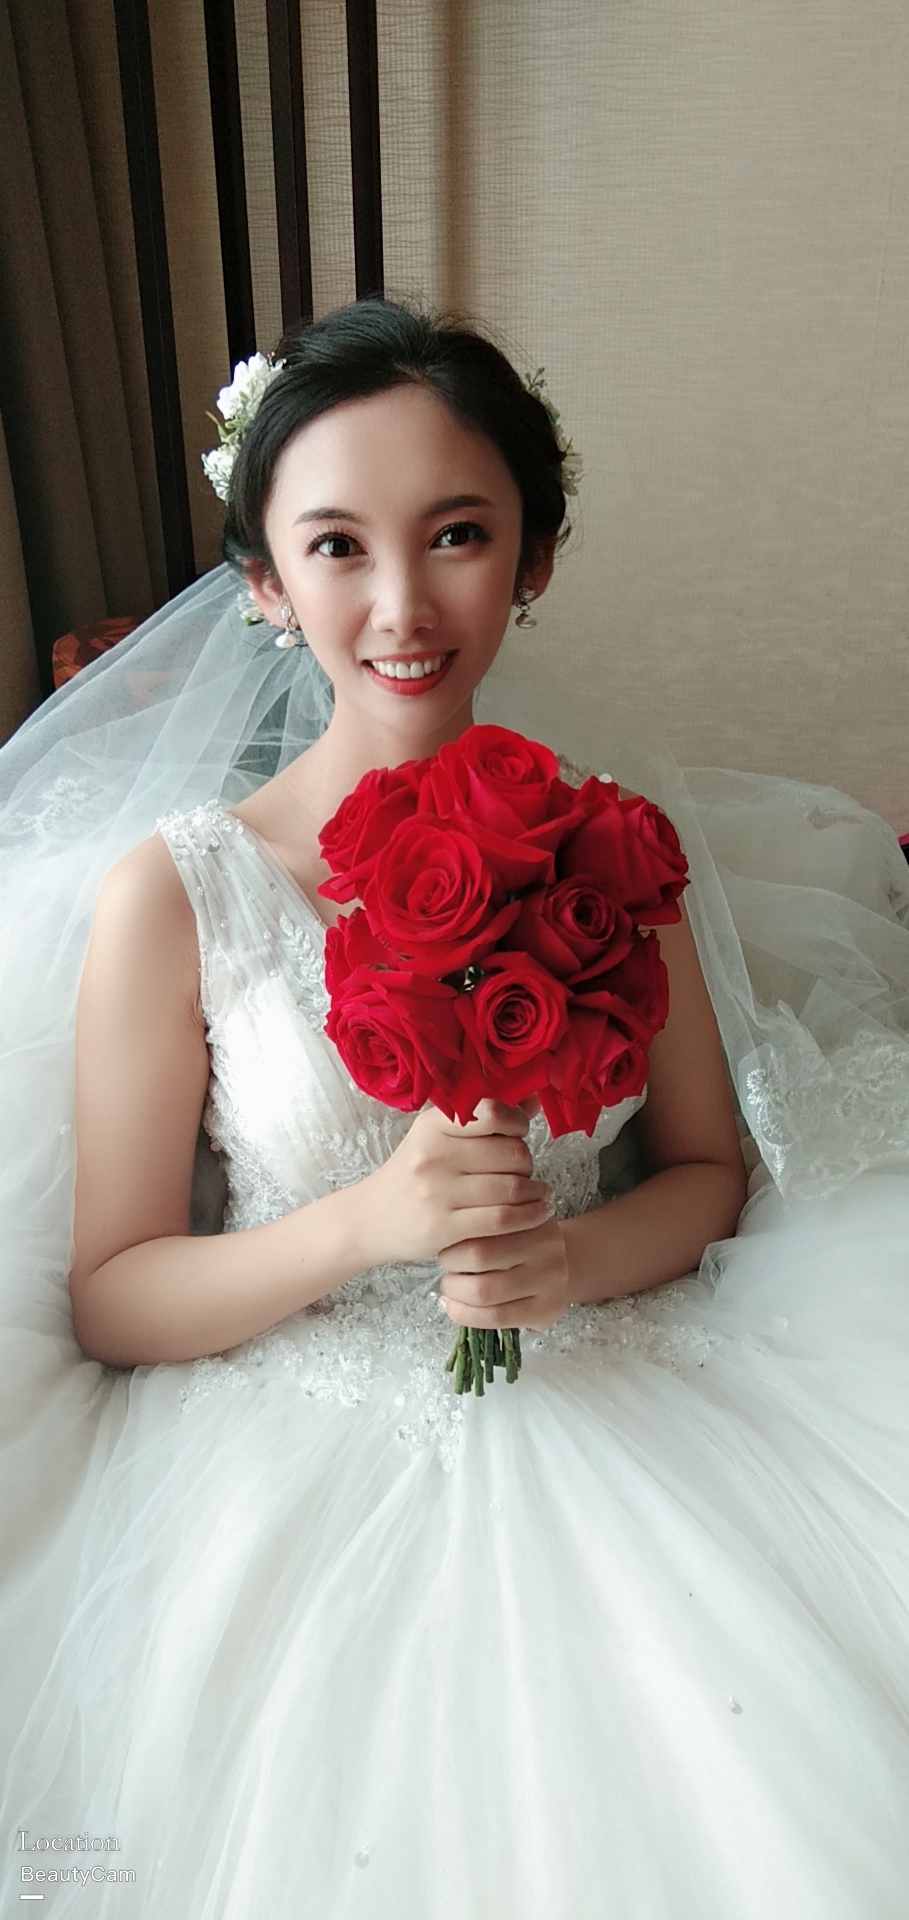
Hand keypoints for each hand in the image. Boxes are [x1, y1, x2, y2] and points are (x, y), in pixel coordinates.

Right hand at [361, 1098, 551, 1268]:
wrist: (369, 1218)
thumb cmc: (413, 1175)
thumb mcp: (437, 1138)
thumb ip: (484, 1120)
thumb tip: (533, 1102)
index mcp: (433, 1126)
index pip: (493, 1113)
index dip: (517, 1123)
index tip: (518, 1134)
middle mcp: (433, 1155)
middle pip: (512, 1153)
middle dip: (527, 1163)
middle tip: (523, 1172)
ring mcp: (436, 1193)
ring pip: (512, 1188)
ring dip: (534, 1192)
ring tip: (537, 1193)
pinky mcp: (443, 1228)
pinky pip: (502, 1219)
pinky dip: (530, 1216)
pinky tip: (537, 1213)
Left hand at [438, 1215, 569, 1332]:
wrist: (569, 1264)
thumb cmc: (525, 1241)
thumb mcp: (512, 1220)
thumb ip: (485, 1222)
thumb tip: (443, 1236)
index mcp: (534, 1219)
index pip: (486, 1224)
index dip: (456, 1235)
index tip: (447, 1241)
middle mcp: (547, 1249)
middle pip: (480, 1256)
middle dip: (451, 1263)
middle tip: (446, 1264)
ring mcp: (550, 1283)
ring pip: (484, 1292)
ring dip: (454, 1291)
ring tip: (450, 1286)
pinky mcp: (546, 1312)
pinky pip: (494, 1318)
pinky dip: (464, 1314)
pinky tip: (453, 1307)